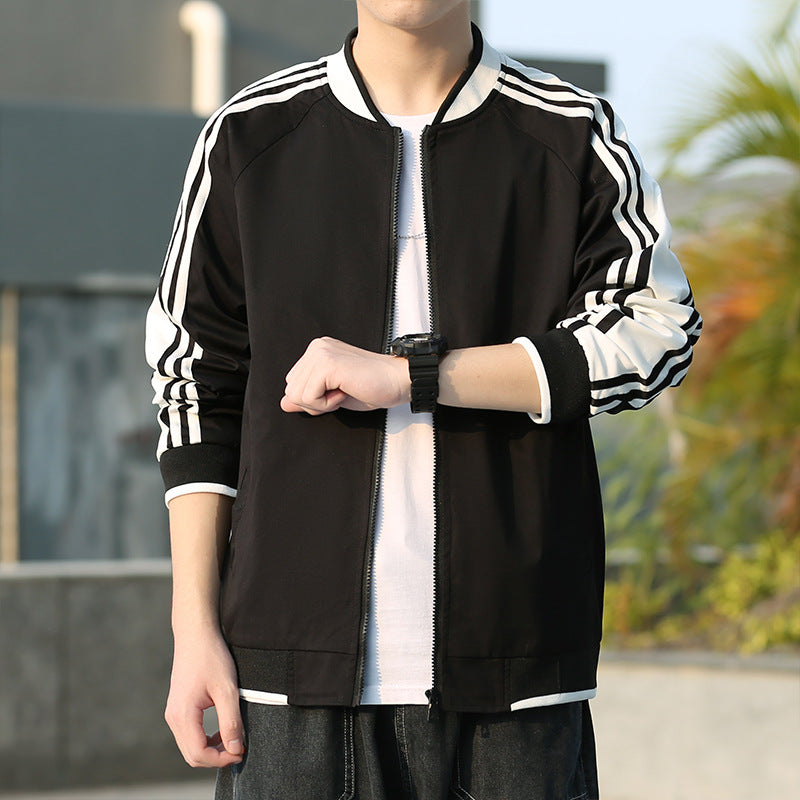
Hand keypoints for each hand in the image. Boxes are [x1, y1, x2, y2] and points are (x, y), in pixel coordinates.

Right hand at [164, 628, 244, 767]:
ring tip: (233, 739)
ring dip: (211, 750)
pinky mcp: (178, 708)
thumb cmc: (211, 657)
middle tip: (239, 749)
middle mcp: (173, 717)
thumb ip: (231, 722)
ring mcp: (173, 713)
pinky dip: (205, 739)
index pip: (199, 754)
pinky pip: (189, 734)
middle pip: (192, 755)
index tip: (241, 752)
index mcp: (183, 715)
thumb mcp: (227, 690)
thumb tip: (236, 749)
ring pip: (190, 746)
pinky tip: (222, 730)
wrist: (196, 634)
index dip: (221, 759)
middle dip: (216, 758)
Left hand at [281, 337, 409, 414]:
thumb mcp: (333, 396)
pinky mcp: (327, 364)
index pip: (293, 384)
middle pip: (291, 390)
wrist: (398, 381)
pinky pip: (308, 397)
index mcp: (317, 351)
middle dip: (315, 402)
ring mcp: (320, 353)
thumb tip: (283, 403)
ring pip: (296, 395)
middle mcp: (316, 348)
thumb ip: (307, 397)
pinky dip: (327, 404)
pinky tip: (345, 391)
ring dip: (322, 404)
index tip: (339, 392)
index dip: (314, 398)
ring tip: (344, 391)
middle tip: (342, 393)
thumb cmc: (373, 387)